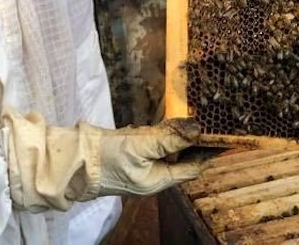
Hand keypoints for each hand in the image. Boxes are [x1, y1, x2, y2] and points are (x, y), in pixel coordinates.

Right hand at [3, 111, 203, 212]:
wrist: (72, 160)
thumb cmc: (106, 157)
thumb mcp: (141, 145)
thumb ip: (170, 138)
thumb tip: (198, 129)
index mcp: (159, 181)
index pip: (193, 167)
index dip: (209, 151)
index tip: (226, 135)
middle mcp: (153, 176)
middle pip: (181, 158)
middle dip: (193, 140)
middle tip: (210, 118)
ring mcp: (141, 165)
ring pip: (167, 149)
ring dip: (176, 135)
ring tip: (192, 117)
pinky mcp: (130, 154)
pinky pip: (151, 143)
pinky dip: (158, 133)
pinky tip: (161, 122)